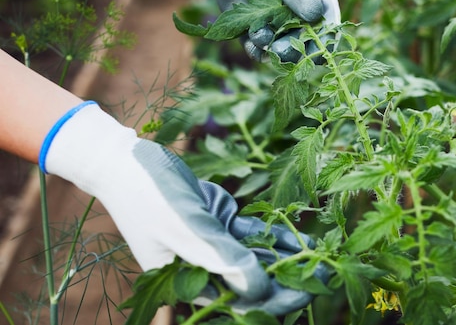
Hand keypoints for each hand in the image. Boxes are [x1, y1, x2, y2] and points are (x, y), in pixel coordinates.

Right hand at [39, 101, 315, 313]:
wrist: (128, 160)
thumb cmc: (149, 196)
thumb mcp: (186, 230)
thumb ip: (221, 259)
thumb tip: (259, 289)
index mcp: (186, 280)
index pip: (235, 300)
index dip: (272, 300)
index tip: (305, 293)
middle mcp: (200, 266)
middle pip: (248, 281)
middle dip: (285, 280)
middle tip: (323, 277)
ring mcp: (209, 242)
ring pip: (252, 256)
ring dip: (283, 257)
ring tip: (318, 256)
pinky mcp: (215, 220)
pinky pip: (247, 233)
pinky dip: (269, 235)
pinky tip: (296, 236)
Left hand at [170, 0, 340, 61]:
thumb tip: (315, 15)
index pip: (330, 25)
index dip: (322, 38)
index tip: (307, 41)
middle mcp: (305, 16)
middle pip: (310, 45)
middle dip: (295, 49)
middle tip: (278, 48)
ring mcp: (283, 28)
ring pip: (287, 53)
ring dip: (274, 49)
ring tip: (259, 35)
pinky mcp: (263, 37)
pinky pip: (264, 53)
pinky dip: (257, 49)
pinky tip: (249, 36)